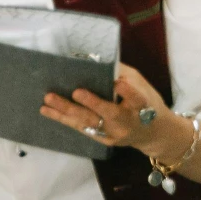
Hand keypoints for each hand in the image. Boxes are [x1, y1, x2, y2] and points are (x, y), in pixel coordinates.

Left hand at [42, 63, 184, 156]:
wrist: (153, 134)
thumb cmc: (146, 102)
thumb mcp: (142, 85)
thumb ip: (122, 74)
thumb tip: (96, 59)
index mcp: (143, 105)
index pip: (137, 99)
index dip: (128, 92)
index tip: (118, 83)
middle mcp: (128, 121)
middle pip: (109, 113)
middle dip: (91, 103)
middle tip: (75, 92)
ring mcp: (115, 133)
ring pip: (89, 122)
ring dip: (66, 111)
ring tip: (47, 101)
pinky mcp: (103, 139)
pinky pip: (82, 128)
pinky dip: (63, 119)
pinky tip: (47, 111)